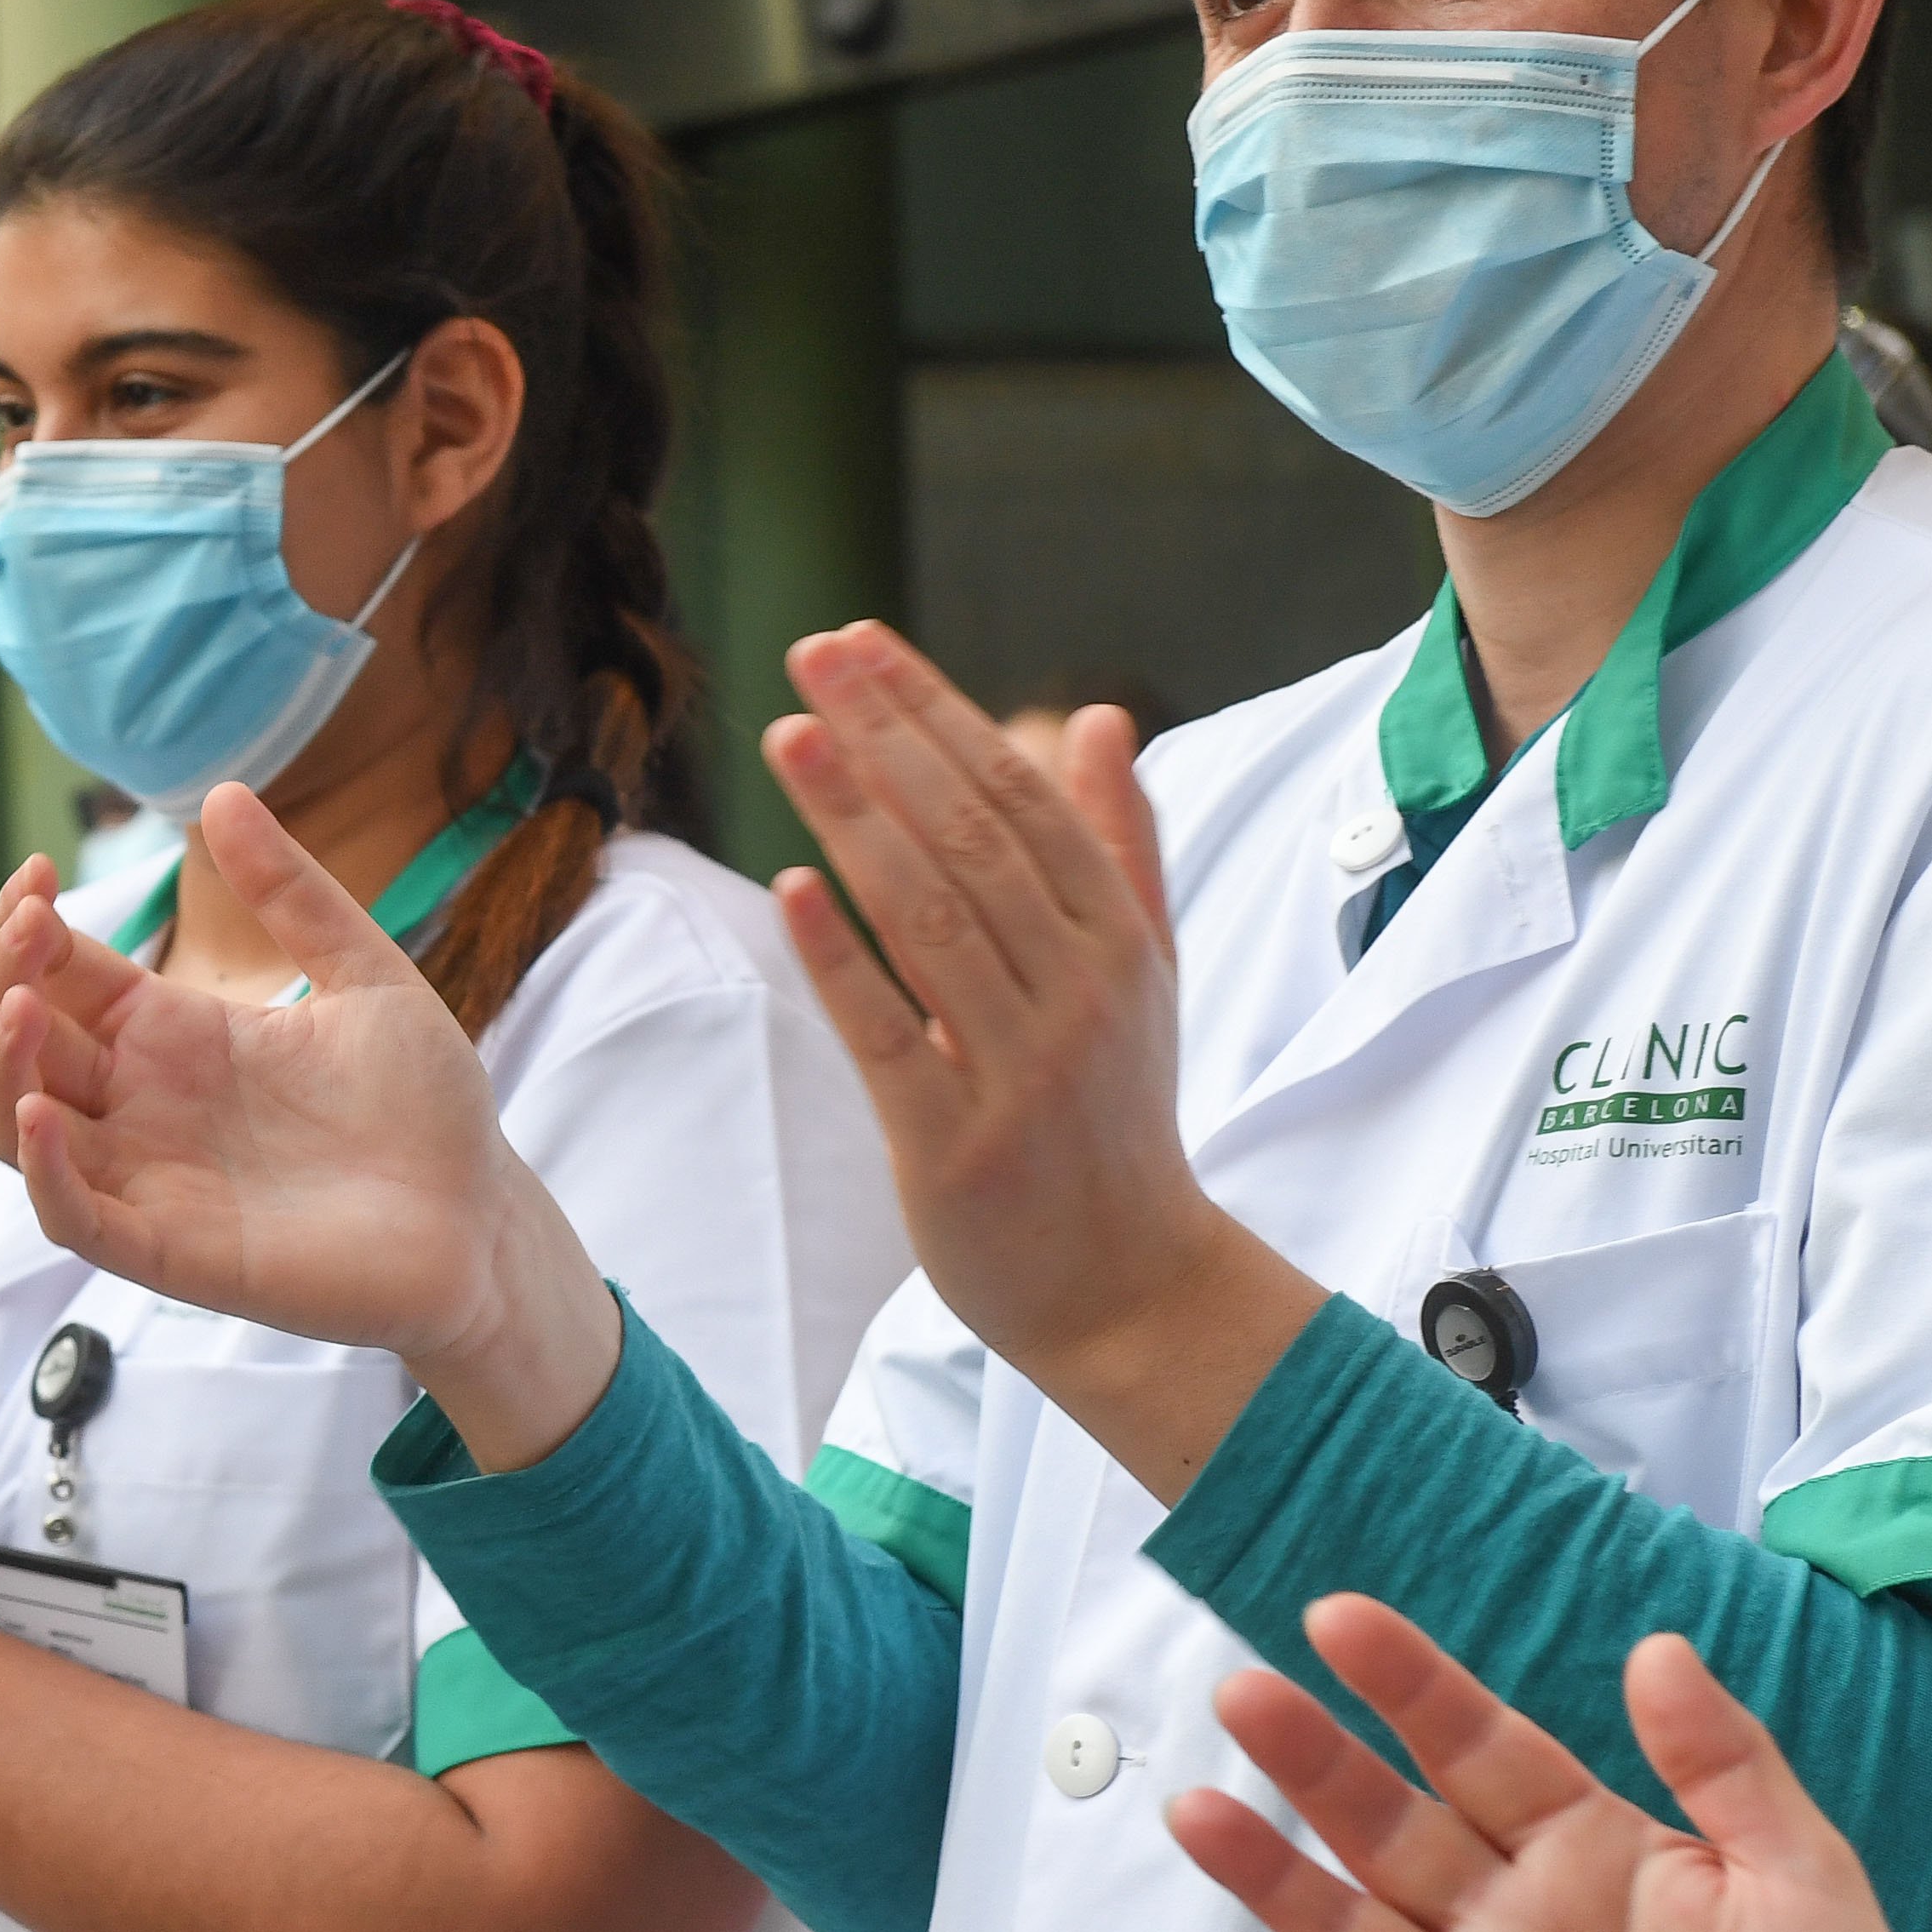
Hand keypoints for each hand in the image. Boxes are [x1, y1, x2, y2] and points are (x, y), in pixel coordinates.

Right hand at [0, 807, 620, 1464]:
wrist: (482, 1219)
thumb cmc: (426, 1106)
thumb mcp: (365, 975)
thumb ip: (294, 893)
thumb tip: (222, 790)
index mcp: (178, 1035)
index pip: (64, 975)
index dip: (29, 928)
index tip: (35, 874)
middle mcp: (146, 1104)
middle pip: (27, 1043)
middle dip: (5, 981)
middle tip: (26, 928)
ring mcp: (151, 1179)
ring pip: (21, 1130)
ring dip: (2, 1069)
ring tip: (23, 1009)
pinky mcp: (171, 1252)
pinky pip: (75, 1217)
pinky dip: (44, 1172)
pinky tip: (43, 1111)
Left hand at [761, 628, 1319, 1487]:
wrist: (1131, 1288)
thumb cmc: (1118, 1117)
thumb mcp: (1143, 974)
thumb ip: (1118, 844)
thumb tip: (1098, 716)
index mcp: (1118, 939)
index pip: (1020, 795)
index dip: (936, 711)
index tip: (862, 643)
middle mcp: (1078, 992)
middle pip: (971, 836)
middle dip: (886, 735)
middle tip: (810, 652)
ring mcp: (1019, 1069)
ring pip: (928, 918)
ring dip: (855, 817)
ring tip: (788, 732)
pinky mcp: (956, 1145)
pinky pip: (890, 1035)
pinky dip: (842, 957)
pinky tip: (794, 885)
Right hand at [1172, 1599, 1931, 1931]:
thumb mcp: (1804, 1873)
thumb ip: (1727, 1763)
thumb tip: (1656, 1646)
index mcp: (1587, 1851)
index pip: (1478, 1747)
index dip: (1410, 1683)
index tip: (1338, 1617)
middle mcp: (1514, 1925)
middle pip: (1392, 1826)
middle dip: (1315, 1759)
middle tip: (1243, 1690)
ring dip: (1271, 1878)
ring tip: (1194, 1807)